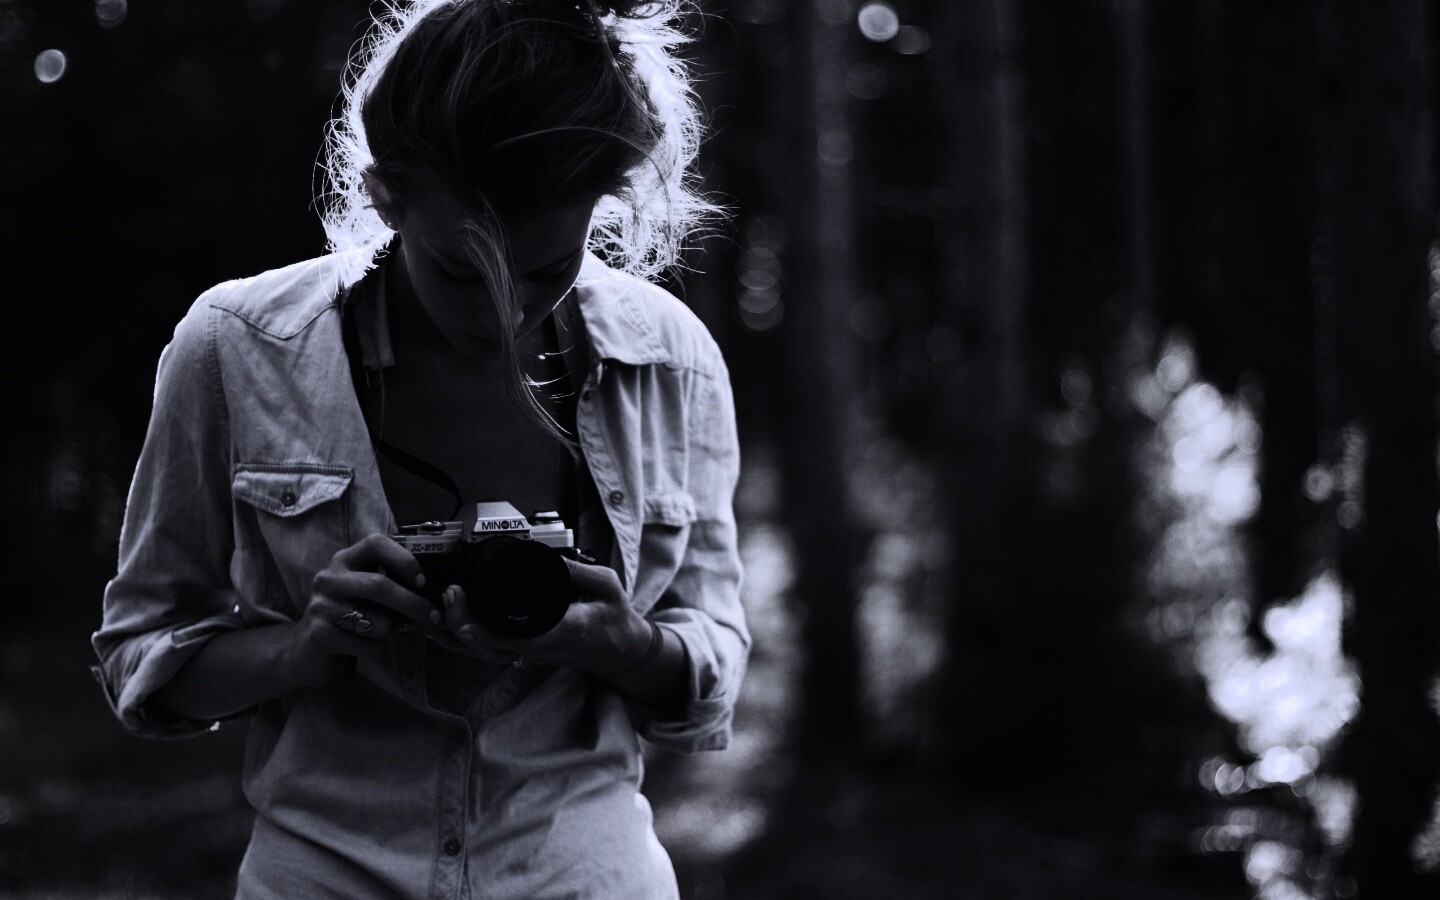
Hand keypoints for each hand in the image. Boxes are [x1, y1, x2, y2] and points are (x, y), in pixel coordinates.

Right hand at [281, 533, 435, 686]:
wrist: (306, 649)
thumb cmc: (348, 616)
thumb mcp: (364, 592)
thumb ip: (389, 583)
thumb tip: (433, 590)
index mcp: (345, 560)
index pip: (375, 543)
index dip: (403, 559)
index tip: (423, 581)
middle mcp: (329, 578)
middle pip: (379, 585)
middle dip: (413, 603)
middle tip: (434, 617)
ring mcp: (320, 605)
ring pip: (376, 621)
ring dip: (389, 631)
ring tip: (379, 633)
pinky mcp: (319, 634)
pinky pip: (367, 644)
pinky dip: (376, 649)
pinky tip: (365, 647)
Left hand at [437, 557, 652, 674]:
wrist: (621, 651)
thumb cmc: (615, 619)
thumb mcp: (608, 586)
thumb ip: (579, 570)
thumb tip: (549, 557)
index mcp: (565, 629)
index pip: (523, 639)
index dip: (491, 635)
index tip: (466, 624)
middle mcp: (543, 647)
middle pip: (494, 648)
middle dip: (464, 625)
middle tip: (451, 593)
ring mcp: (532, 653)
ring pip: (487, 652)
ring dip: (460, 632)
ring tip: (446, 600)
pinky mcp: (525, 652)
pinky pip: (490, 650)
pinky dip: (466, 638)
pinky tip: (448, 621)